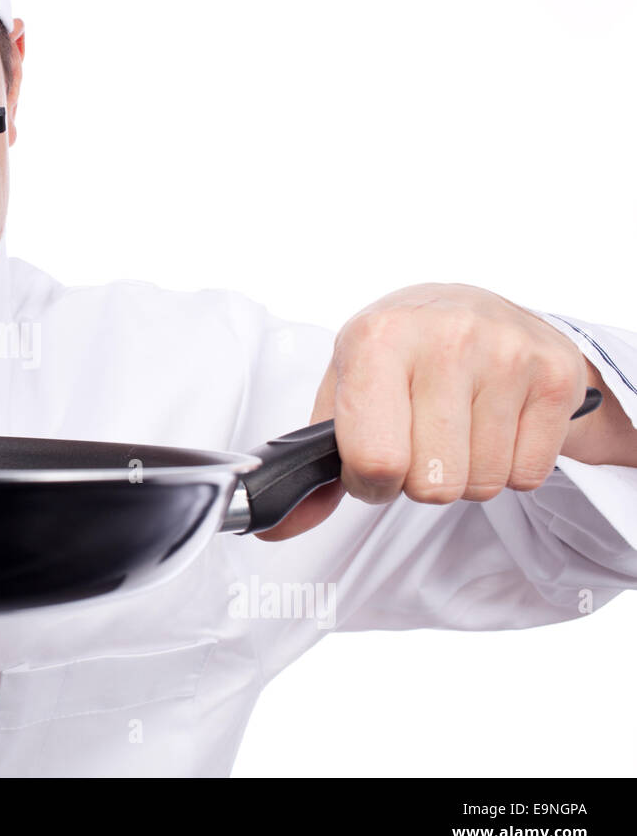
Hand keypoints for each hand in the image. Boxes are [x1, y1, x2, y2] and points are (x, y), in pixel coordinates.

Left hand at [260, 283, 617, 540]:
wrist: (470, 308)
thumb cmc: (396, 357)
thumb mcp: (343, 390)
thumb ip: (312, 464)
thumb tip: (280, 528)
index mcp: (378, 338)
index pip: (375, 460)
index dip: (370, 481)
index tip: (372, 459)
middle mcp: (446, 337)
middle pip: (432, 484)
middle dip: (418, 479)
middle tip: (418, 440)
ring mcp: (507, 353)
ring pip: (482, 484)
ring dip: (463, 474)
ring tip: (455, 428)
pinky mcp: (556, 374)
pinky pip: (528, 476)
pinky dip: (509, 466)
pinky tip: (493, 423)